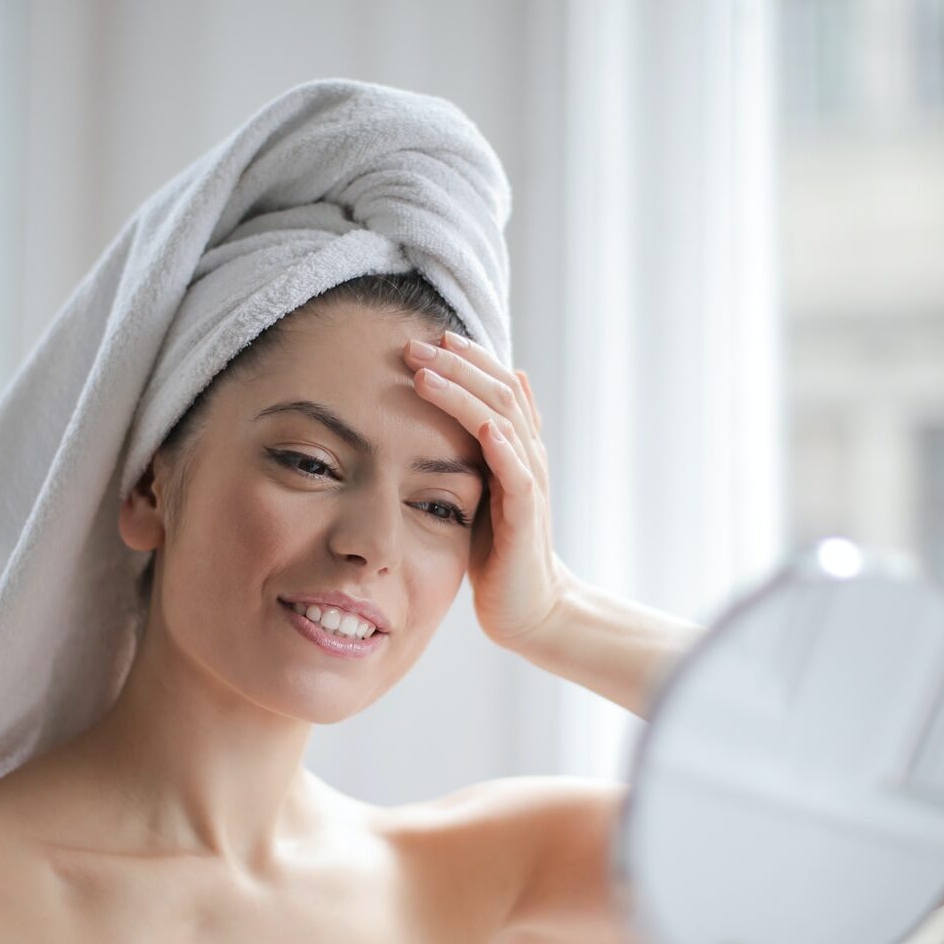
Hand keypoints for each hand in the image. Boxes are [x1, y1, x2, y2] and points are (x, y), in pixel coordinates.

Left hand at [402, 330, 572, 648]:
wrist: (527, 607)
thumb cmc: (498, 550)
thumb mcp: (481, 490)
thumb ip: (474, 451)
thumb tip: (471, 410)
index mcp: (516, 446)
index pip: (497, 384)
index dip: (467, 357)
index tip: (428, 336)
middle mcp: (528, 455)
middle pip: (499, 391)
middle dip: (457, 364)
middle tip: (414, 343)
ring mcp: (529, 484)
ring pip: (504, 422)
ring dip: (465, 394)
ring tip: (428, 373)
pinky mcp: (525, 518)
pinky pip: (517, 474)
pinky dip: (501, 446)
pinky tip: (483, 426)